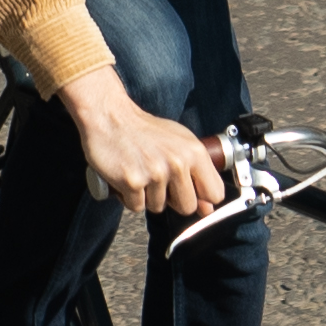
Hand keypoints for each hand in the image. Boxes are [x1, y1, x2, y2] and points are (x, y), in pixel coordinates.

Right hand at [61, 68, 232, 220]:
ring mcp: (155, 173)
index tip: (190, 193)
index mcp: (195, 152)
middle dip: (173, 200)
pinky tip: (127, 178)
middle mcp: (178, 163)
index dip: (202, 198)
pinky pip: (136, 207)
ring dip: (147, 196)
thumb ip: (198, 174)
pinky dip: (129, 197)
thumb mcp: (180, 144)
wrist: (110, 117)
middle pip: (187, 207)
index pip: (215, 193)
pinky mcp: (133, 182)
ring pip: (158, 207)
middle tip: (159, 180)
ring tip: (141, 173)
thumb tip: (208, 208)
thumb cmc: (145, 131)